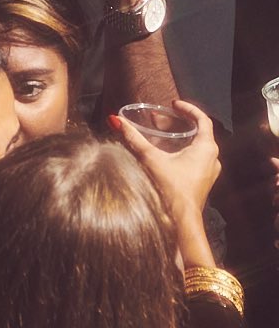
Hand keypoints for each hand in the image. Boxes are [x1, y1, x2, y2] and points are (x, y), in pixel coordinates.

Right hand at [114, 101, 219, 239]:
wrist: (182, 223)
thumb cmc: (172, 189)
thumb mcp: (151, 159)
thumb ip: (133, 138)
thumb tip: (115, 119)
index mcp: (206, 148)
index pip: (203, 119)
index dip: (188, 108)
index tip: (173, 104)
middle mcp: (212, 158)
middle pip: (199, 132)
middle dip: (179, 123)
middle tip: (160, 119)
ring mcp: (209, 171)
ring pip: (197, 146)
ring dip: (180, 137)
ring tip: (161, 133)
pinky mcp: (203, 181)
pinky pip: (196, 158)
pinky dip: (183, 149)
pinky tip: (166, 153)